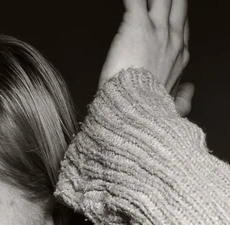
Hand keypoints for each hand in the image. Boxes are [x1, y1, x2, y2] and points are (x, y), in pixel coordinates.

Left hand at [98, 0, 193, 115]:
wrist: (136, 112)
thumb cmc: (147, 111)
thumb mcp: (172, 108)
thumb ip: (182, 99)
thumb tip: (188, 92)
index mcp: (179, 57)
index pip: (180, 28)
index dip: (174, 18)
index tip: (168, 15)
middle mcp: (171, 40)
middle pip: (177, 5)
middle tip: (162, 1)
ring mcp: (156, 31)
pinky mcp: (137, 25)